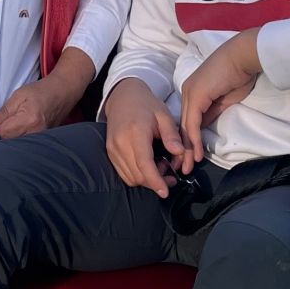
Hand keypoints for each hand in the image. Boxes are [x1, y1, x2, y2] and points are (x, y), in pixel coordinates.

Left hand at [0, 48, 95, 139]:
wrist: (63, 92)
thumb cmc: (41, 91)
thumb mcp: (19, 95)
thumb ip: (5, 110)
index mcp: (28, 119)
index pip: (2, 132)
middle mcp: (35, 132)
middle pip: (9, 141)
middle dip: (3, 133)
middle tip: (5, 121)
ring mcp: (41, 138)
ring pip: (17, 143)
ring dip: (11, 136)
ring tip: (15, 124)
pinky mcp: (43, 140)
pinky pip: (26, 143)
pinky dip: (20, 137)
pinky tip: (22, 128)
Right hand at [101, 77, 186, 196]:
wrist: (123, 97)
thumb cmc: (146, 105)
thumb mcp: (164, 115)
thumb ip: (172, 135)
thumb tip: (179, 153)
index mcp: (135, 133)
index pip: (144, 164)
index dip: (155, 180)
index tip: (165, 191)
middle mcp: (120, 143)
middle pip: (137, 175)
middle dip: (155, 182)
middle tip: (171, 176)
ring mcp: (112, 149)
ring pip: (130, 177)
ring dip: (146, 179)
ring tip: (160, 168)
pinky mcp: (110, 152)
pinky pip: (123, 173)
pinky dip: (137, 175)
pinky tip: (148, 166)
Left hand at [177, 29, 261, 165]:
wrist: (243, 57)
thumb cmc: (238, 74)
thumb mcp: (224, 99)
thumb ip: (212, 112)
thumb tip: (204, 127)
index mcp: (193, 92)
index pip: (188, 121)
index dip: (188, 141)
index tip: (189, 157)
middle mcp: (188, 93)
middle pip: (183, 126)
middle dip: (182, 150)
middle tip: (182, 168)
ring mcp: (190, 94)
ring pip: (185, 127)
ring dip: (187, 149)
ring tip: (187, 167)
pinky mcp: (196, 96)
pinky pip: (193, 123)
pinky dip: (193, 140)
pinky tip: (195, 154)